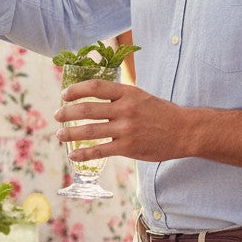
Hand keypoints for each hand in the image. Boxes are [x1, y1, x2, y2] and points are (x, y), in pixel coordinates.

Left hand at [56, 81, 186, 162]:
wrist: (184, 130)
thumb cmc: (159, 112)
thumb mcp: (139, 95)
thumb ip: (118, 96)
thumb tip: (92, 95)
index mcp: (127, 92)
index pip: (95, 87)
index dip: (76, 90)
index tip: (64, 95)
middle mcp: (125, 109)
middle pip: (88, 109)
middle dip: (67, 112)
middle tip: (57, 115)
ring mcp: (126, 129)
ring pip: (90, 130)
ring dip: (70, 133)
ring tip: (59, 135)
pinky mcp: (129, 147)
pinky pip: (101, 150)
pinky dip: (84, 153)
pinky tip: (73, 154)